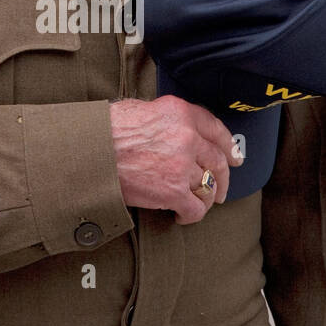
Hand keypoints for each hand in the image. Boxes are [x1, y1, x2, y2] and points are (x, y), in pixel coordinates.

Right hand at [109, 95, 241, 223]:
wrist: (90, 153)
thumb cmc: (106, 131)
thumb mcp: (140, 109)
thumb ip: (165, 119)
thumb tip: (173, 130)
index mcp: (180, 113)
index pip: (215, 129)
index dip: (228, 146)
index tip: (234, 158)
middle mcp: (187, 137)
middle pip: (217, 161)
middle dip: (222, 179)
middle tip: (220, 190)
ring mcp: (182, 165)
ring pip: (208, 187)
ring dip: (204, 199)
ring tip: (195, 204)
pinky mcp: (174, 191)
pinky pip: (195, 208)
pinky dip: (191, 215)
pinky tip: (181, 216)